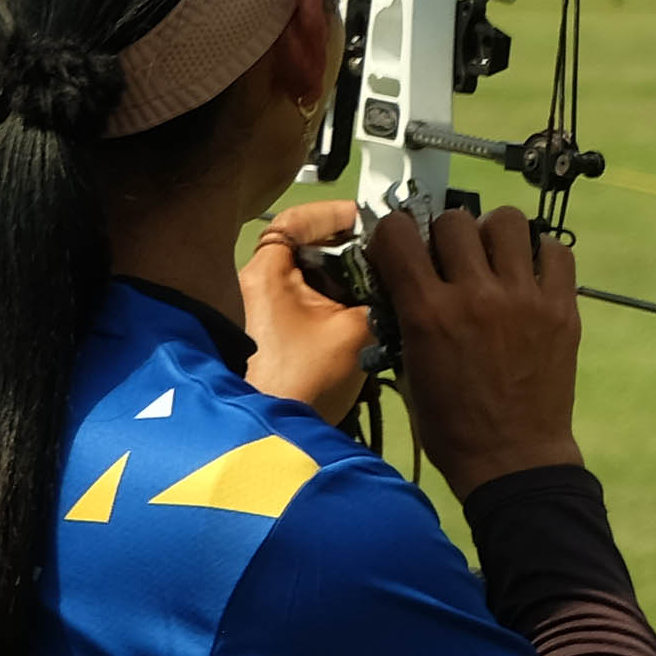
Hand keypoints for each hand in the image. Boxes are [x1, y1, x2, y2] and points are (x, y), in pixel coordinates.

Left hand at [238, 198, 377, 427]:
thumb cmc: (305, 379)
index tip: (372, 224)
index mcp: (265, 273)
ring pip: (311, 282)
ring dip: (347, 283)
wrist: (271, 441)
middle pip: (308, 251)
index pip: (294, 221)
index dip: (334, 214)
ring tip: (388, 287)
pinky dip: (336, 307)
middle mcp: (254, 287)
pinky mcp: (271, 340)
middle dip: (351, 252)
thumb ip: (380, 294)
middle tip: (390, 258)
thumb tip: (400, 279)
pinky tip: (370, 318)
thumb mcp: (356, 331)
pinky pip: (307, 308)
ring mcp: (260, 315)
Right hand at [373, 204, 585, 496]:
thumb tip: (405, 280)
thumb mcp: (409, 368)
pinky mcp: (562, 307)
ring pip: (507, 221)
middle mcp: (475, 295)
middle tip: (448, 257)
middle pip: (454, 220)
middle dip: (443, 234)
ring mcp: (524, 298)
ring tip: (491, 257)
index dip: (392, 232)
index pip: (397, 234)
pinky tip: (527, 274)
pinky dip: (538, 253)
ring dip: (491, 232)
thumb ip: (407, 317)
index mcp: (427, 313)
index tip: (397, 245)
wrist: (511, 455)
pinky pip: (554, 251)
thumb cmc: (450, 423)